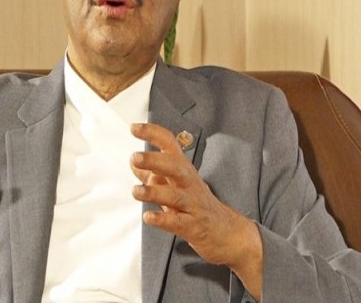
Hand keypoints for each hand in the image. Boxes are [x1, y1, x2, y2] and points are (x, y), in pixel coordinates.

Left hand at [130, 123, 262, 297]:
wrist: (227, 232)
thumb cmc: (195, 204)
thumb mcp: (174, 186)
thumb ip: (153, 175)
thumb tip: (133, 163)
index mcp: (183, 169)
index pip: (170, 144)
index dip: (152, 134)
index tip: (134, 128)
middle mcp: (189, 183)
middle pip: (174, 167)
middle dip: (155, 161)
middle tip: (135, 157)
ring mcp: (193, 205)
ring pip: (175, 196)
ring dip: (154, 193)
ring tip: (135, 191)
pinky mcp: (194, 226)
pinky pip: (178, 222)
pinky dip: (163, 219)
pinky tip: (149, 217)